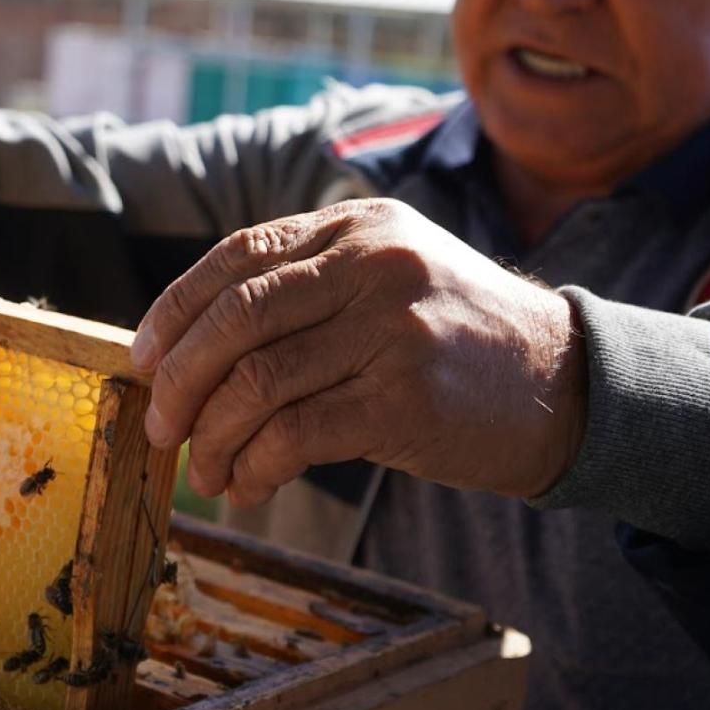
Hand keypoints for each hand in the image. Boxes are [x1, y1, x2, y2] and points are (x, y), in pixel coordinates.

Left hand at [131, 199, 585, 505]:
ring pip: (257, 382)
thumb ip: (305, 291)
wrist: (567, 386)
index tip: (142, 358)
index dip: (175, 310)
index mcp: (356, 226)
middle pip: (235, 319)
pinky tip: (248, 484)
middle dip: (180, 380)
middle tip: (159, 424)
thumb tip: (190, 352)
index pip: (237, 258)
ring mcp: (390, 329)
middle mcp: (371, 264)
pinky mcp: (405, 399)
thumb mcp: (388, 277)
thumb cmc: (456, 339)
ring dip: (213, 436)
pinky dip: (255, 465)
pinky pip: (296, 434)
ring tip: (205, 470)